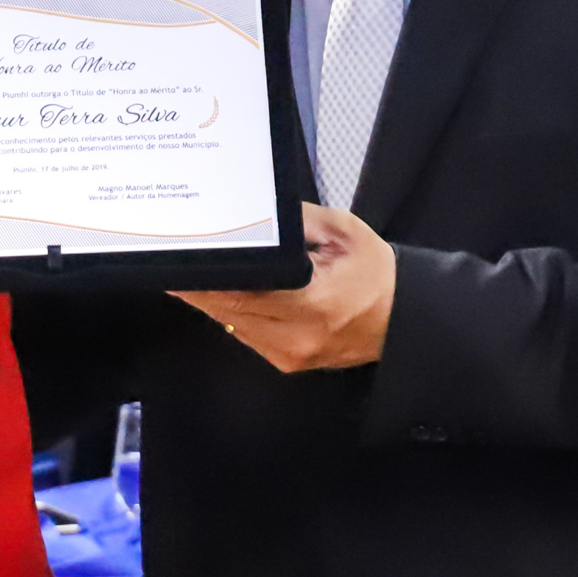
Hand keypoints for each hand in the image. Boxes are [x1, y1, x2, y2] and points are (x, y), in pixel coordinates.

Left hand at [174, 203, 395, 372]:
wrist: (401, 316)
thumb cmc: (375, 273)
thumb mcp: (341, 231)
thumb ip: (296, 221)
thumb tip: (258, 214)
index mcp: (311, 302)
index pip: (241, 292)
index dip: (205, 281)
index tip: (182, 264)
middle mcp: (297, 335)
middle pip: (228, 311)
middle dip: (199, 287)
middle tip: (176, 262)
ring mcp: (290, 354)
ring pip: (232, 326)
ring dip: (213, 301)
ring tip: (194, 274)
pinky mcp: (288, 362)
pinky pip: (246, 336)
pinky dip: (233, 314)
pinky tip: (226, 293)